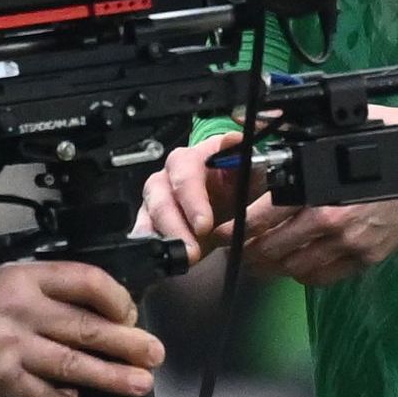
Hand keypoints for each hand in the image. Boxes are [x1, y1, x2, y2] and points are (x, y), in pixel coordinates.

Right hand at [0, 261, 163, 396]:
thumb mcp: (1, 283)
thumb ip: (45, 293)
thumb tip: (96, 315)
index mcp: (24, 279)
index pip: (85, 280)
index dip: (116, 298)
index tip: (129, 313)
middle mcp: (21, 310)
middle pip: (88, 326)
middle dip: (128, 342)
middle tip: (154, 353)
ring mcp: (11, 348)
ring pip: (74, 364)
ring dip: (112, 377)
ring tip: (139, 383)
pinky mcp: (1, 382)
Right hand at [135, 133, 246, 254]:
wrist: (238, 201)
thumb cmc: (242, 180)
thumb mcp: (252, 166)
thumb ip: (244, 154)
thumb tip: (234, 140)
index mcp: (195, 157)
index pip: (185, 170)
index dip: (192, 197)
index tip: (203, 224)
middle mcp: (172, 174)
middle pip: (162, 194)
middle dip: (176, 224)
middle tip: (192, 248)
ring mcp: (160, 196)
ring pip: (151, 212)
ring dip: (166, 237)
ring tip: (182, 256)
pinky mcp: (154, 218)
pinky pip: (145, 229)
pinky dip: (151, 243)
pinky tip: (159, 256)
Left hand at [251, 95, 397, 283]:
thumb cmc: (396, 137)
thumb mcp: (340, 127)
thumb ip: (292, 130)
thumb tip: (250, 117)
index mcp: (318, 191)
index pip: (260, 221)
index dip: (235, 231)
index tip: (225, 233)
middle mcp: (331, 224)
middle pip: (272, 252)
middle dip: (250, 252)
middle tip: (240, 249)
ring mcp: (352, 245)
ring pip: (296, 270)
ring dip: (276, 267)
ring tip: (265, 259)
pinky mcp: (371, 257)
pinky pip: (326, 277)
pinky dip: (307, 274)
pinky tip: (302, 262)